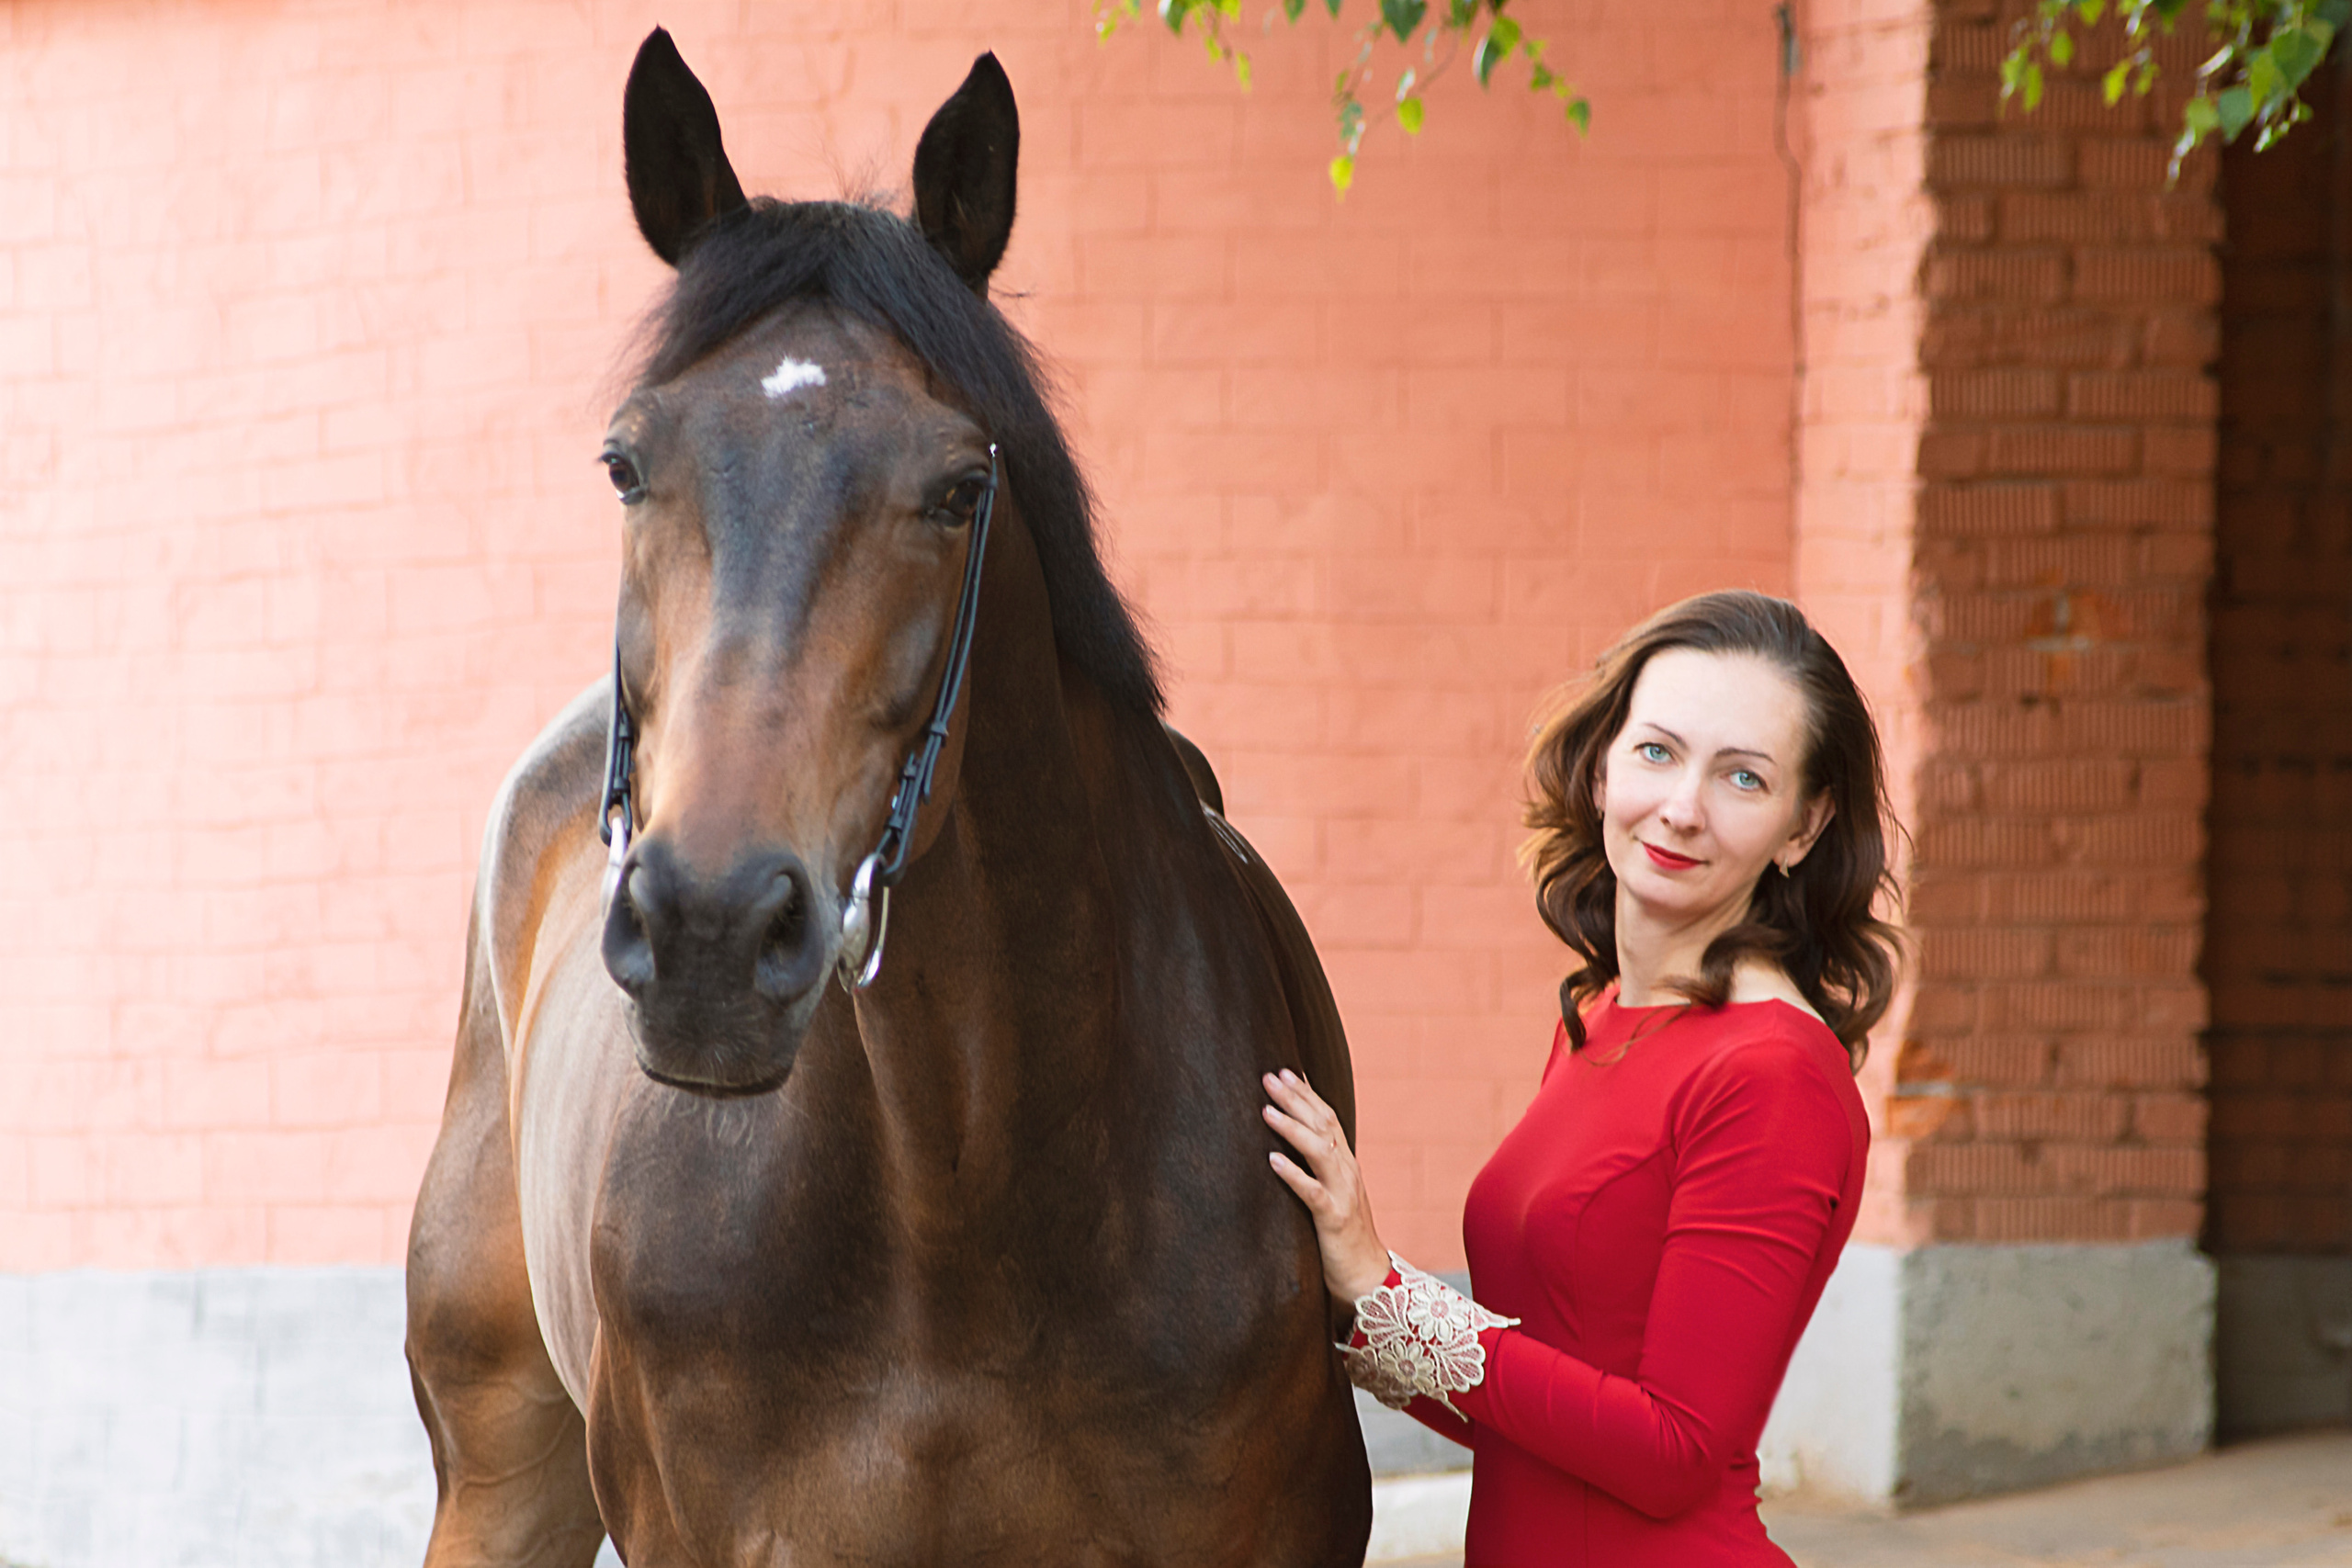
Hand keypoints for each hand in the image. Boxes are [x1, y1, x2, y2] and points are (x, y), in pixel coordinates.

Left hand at [1262, 1068, 1391, 1304]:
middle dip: (1296, 1099)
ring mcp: (1343, 1194)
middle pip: (1323, 1125)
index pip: (1327, 1118)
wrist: (1368, 1278)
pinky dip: (1293, 1174)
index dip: (1307, 1093)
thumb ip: (1316, 1169)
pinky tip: (1271, 1160)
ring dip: (1292, 1128)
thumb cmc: (1342, 1236)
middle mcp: (1347, 1172)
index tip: (1284, 1070)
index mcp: (1345, 1164)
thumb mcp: (1331, 1194)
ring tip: (1266, 1111)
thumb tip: (1287, 1147)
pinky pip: (1312, 1193)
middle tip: (1269, 1077)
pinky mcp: (1334, 1219)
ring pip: (1320, 1151)